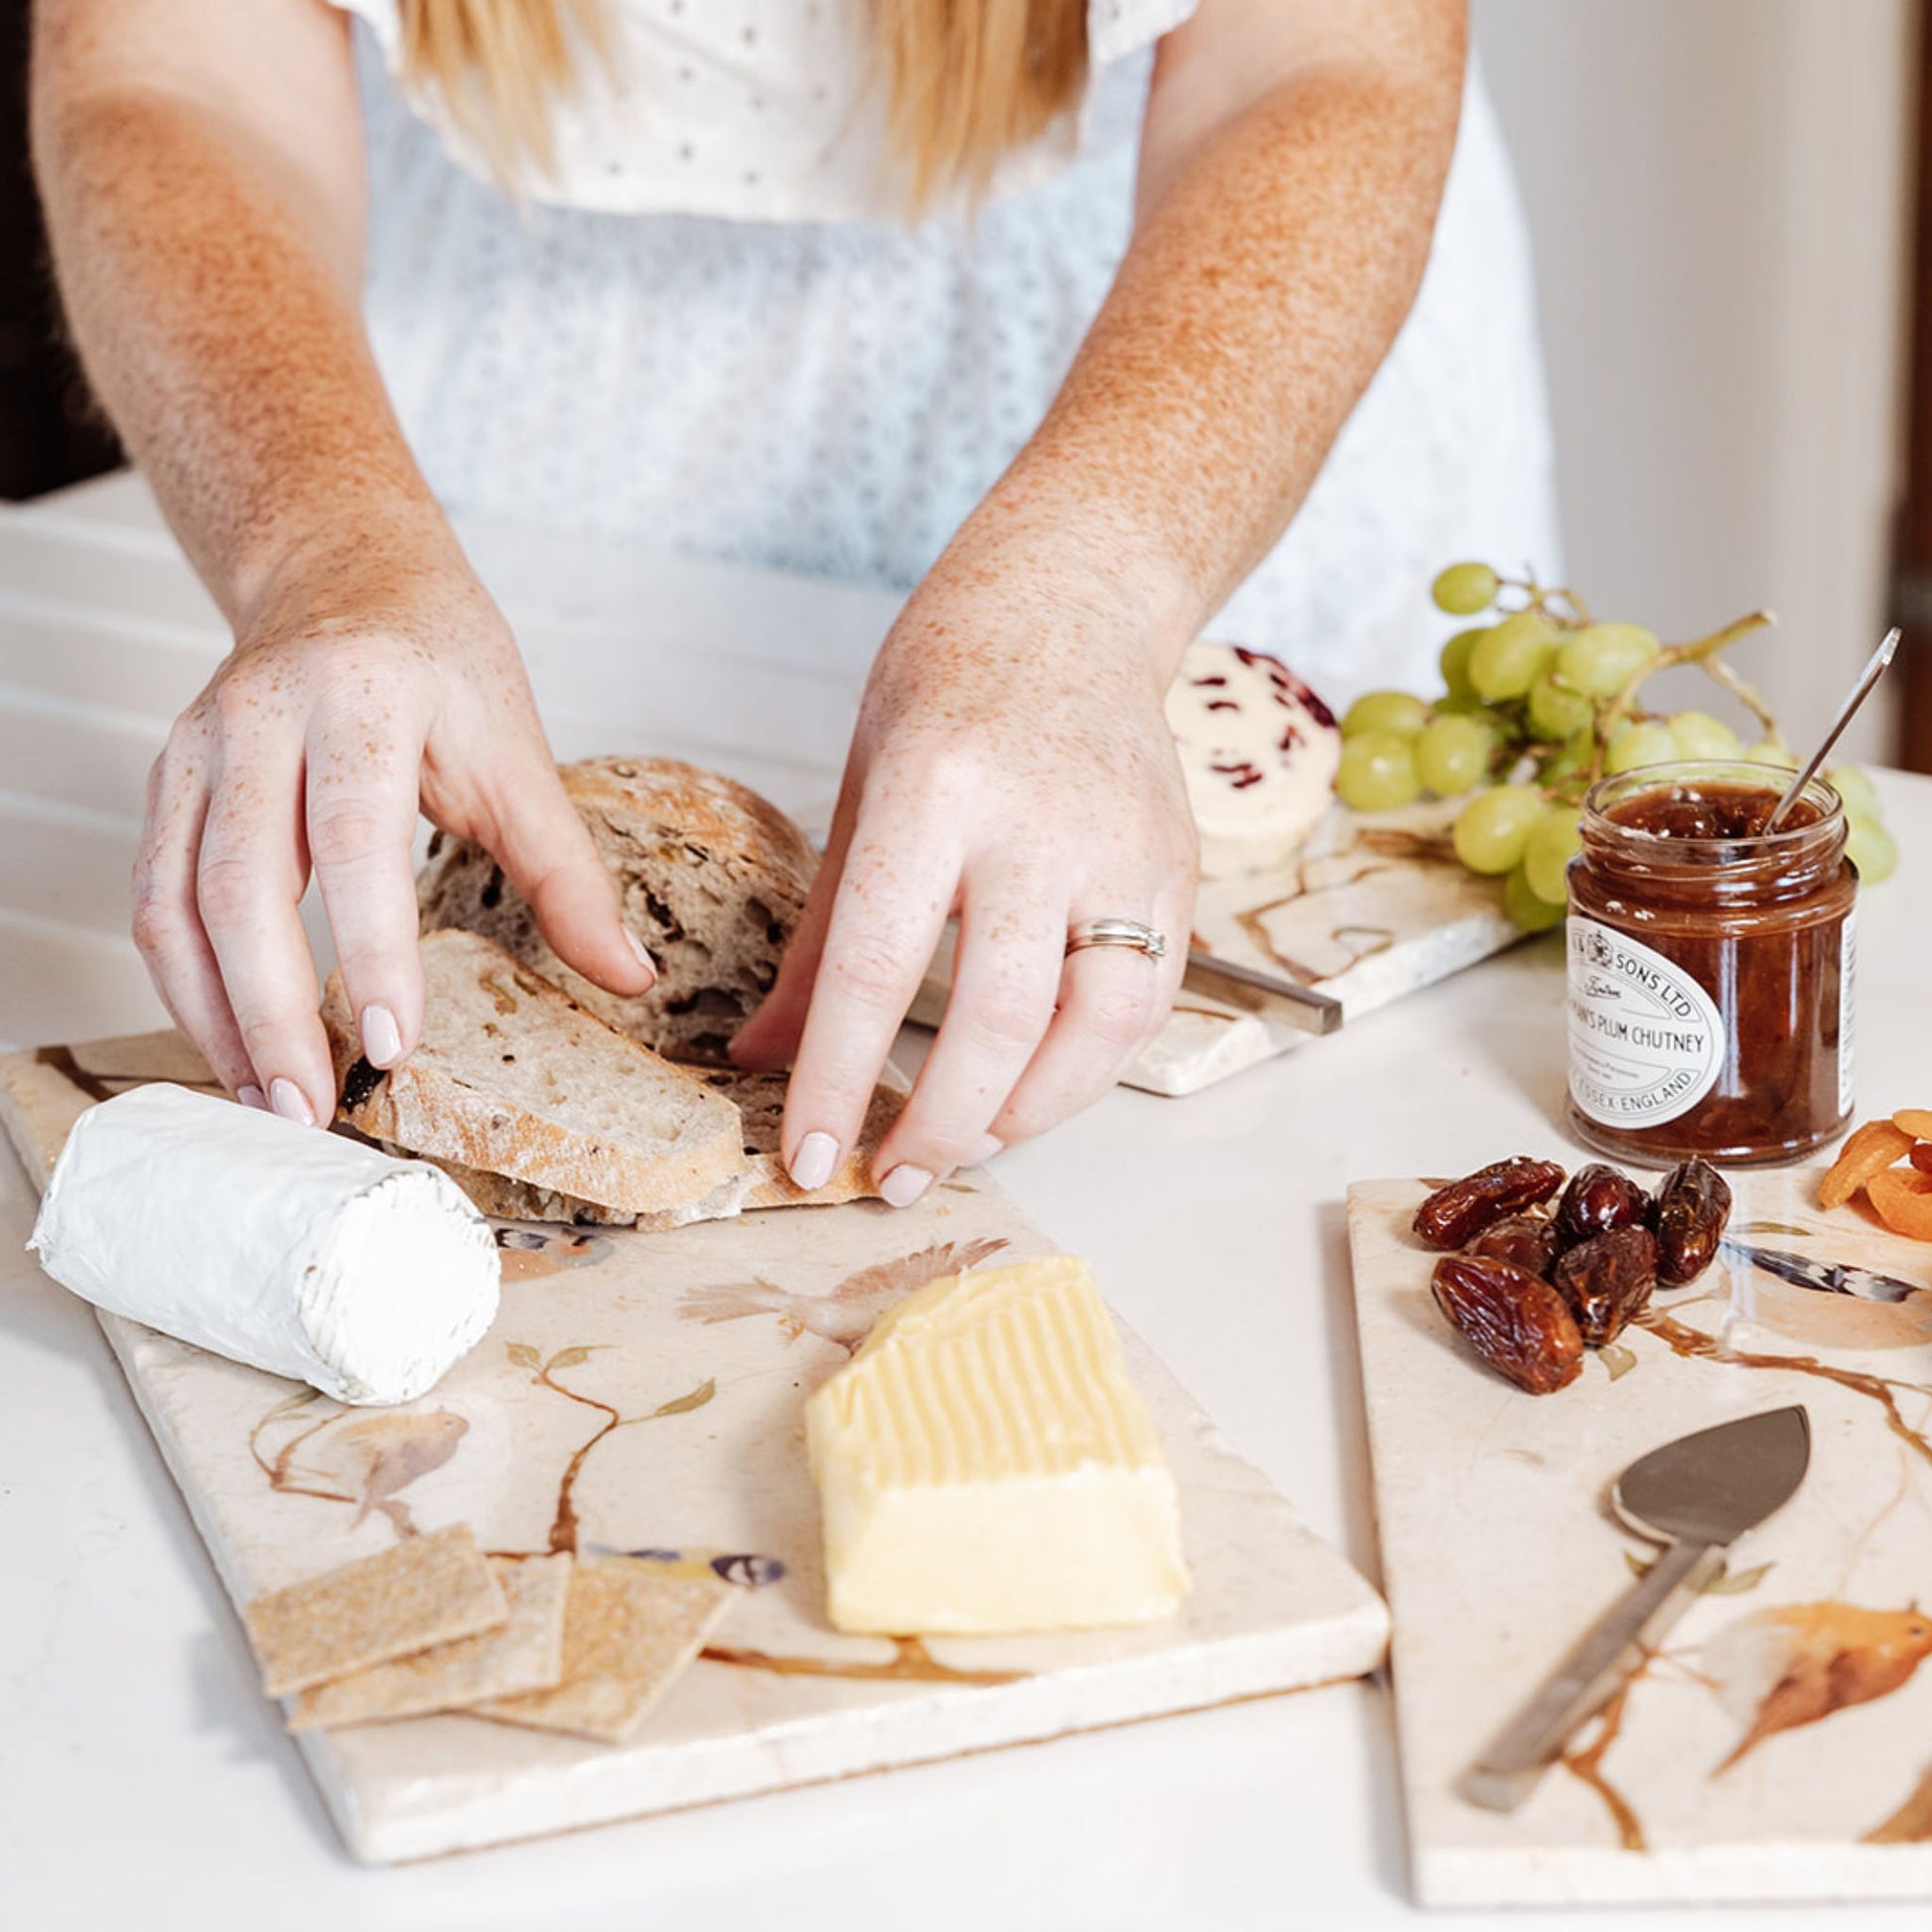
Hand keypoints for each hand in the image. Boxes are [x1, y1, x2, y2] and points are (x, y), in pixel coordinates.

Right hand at [133, 527, 653, 1122]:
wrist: (345, 570)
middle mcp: (260, 717)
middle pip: (242, 883)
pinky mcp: (167, 780)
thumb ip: (567, 871)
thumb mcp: (518, 748)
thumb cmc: (438, 656)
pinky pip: (153, 897)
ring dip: (215, 1016)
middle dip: (272, 1011)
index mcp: (364, 698)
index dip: (370, 948)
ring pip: (175, 901)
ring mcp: (198, 747)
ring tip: (268, 1101)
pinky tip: (233, 1046)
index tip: (393, 1043)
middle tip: (312, 1108)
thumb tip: (628, 975)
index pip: (355, 838)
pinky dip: (185, 985)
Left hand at [731, 578, 1196, 1204]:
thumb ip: (819, 942)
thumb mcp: (859, 796)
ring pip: (1093, 1029)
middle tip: (890, 1177)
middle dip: (936, 1125)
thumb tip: (762, 1056)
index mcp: (936, 792)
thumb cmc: (950, 686)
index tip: (807, 1153)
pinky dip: (1090, 1069)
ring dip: (1025, 1115)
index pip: (878, 966)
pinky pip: (1145, 1003)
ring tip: (964, 1146)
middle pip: (997, 1019)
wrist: (1071, 602)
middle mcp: (1040, 824)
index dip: (837, 1077)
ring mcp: (1123, 848)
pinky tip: (1034, 1092)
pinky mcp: (1178, 869)